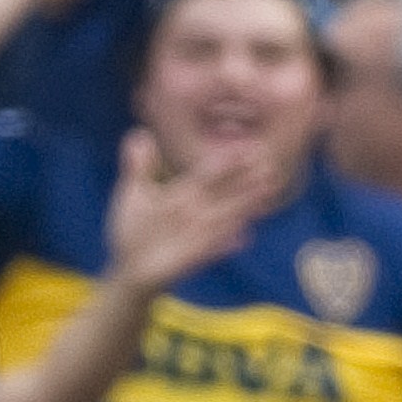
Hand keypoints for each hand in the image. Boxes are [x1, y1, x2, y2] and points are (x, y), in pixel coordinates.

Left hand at [102, 129, 275, 295]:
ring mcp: (197, 235)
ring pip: (224, 217)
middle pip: (225, 193)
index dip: (228, 162)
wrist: (130, 267)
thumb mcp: (134, 193)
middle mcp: (196, 213)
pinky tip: (244, 238)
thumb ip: (139, 166)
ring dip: (245, 206)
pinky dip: (225, 244)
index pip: (210, 175)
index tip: (249, 147)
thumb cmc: (134, 230)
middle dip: (247, 180)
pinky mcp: (192, 258)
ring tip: (268, 191)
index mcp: (183, 194)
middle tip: (271, 165)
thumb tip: (139, 133)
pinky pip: (211, 249)